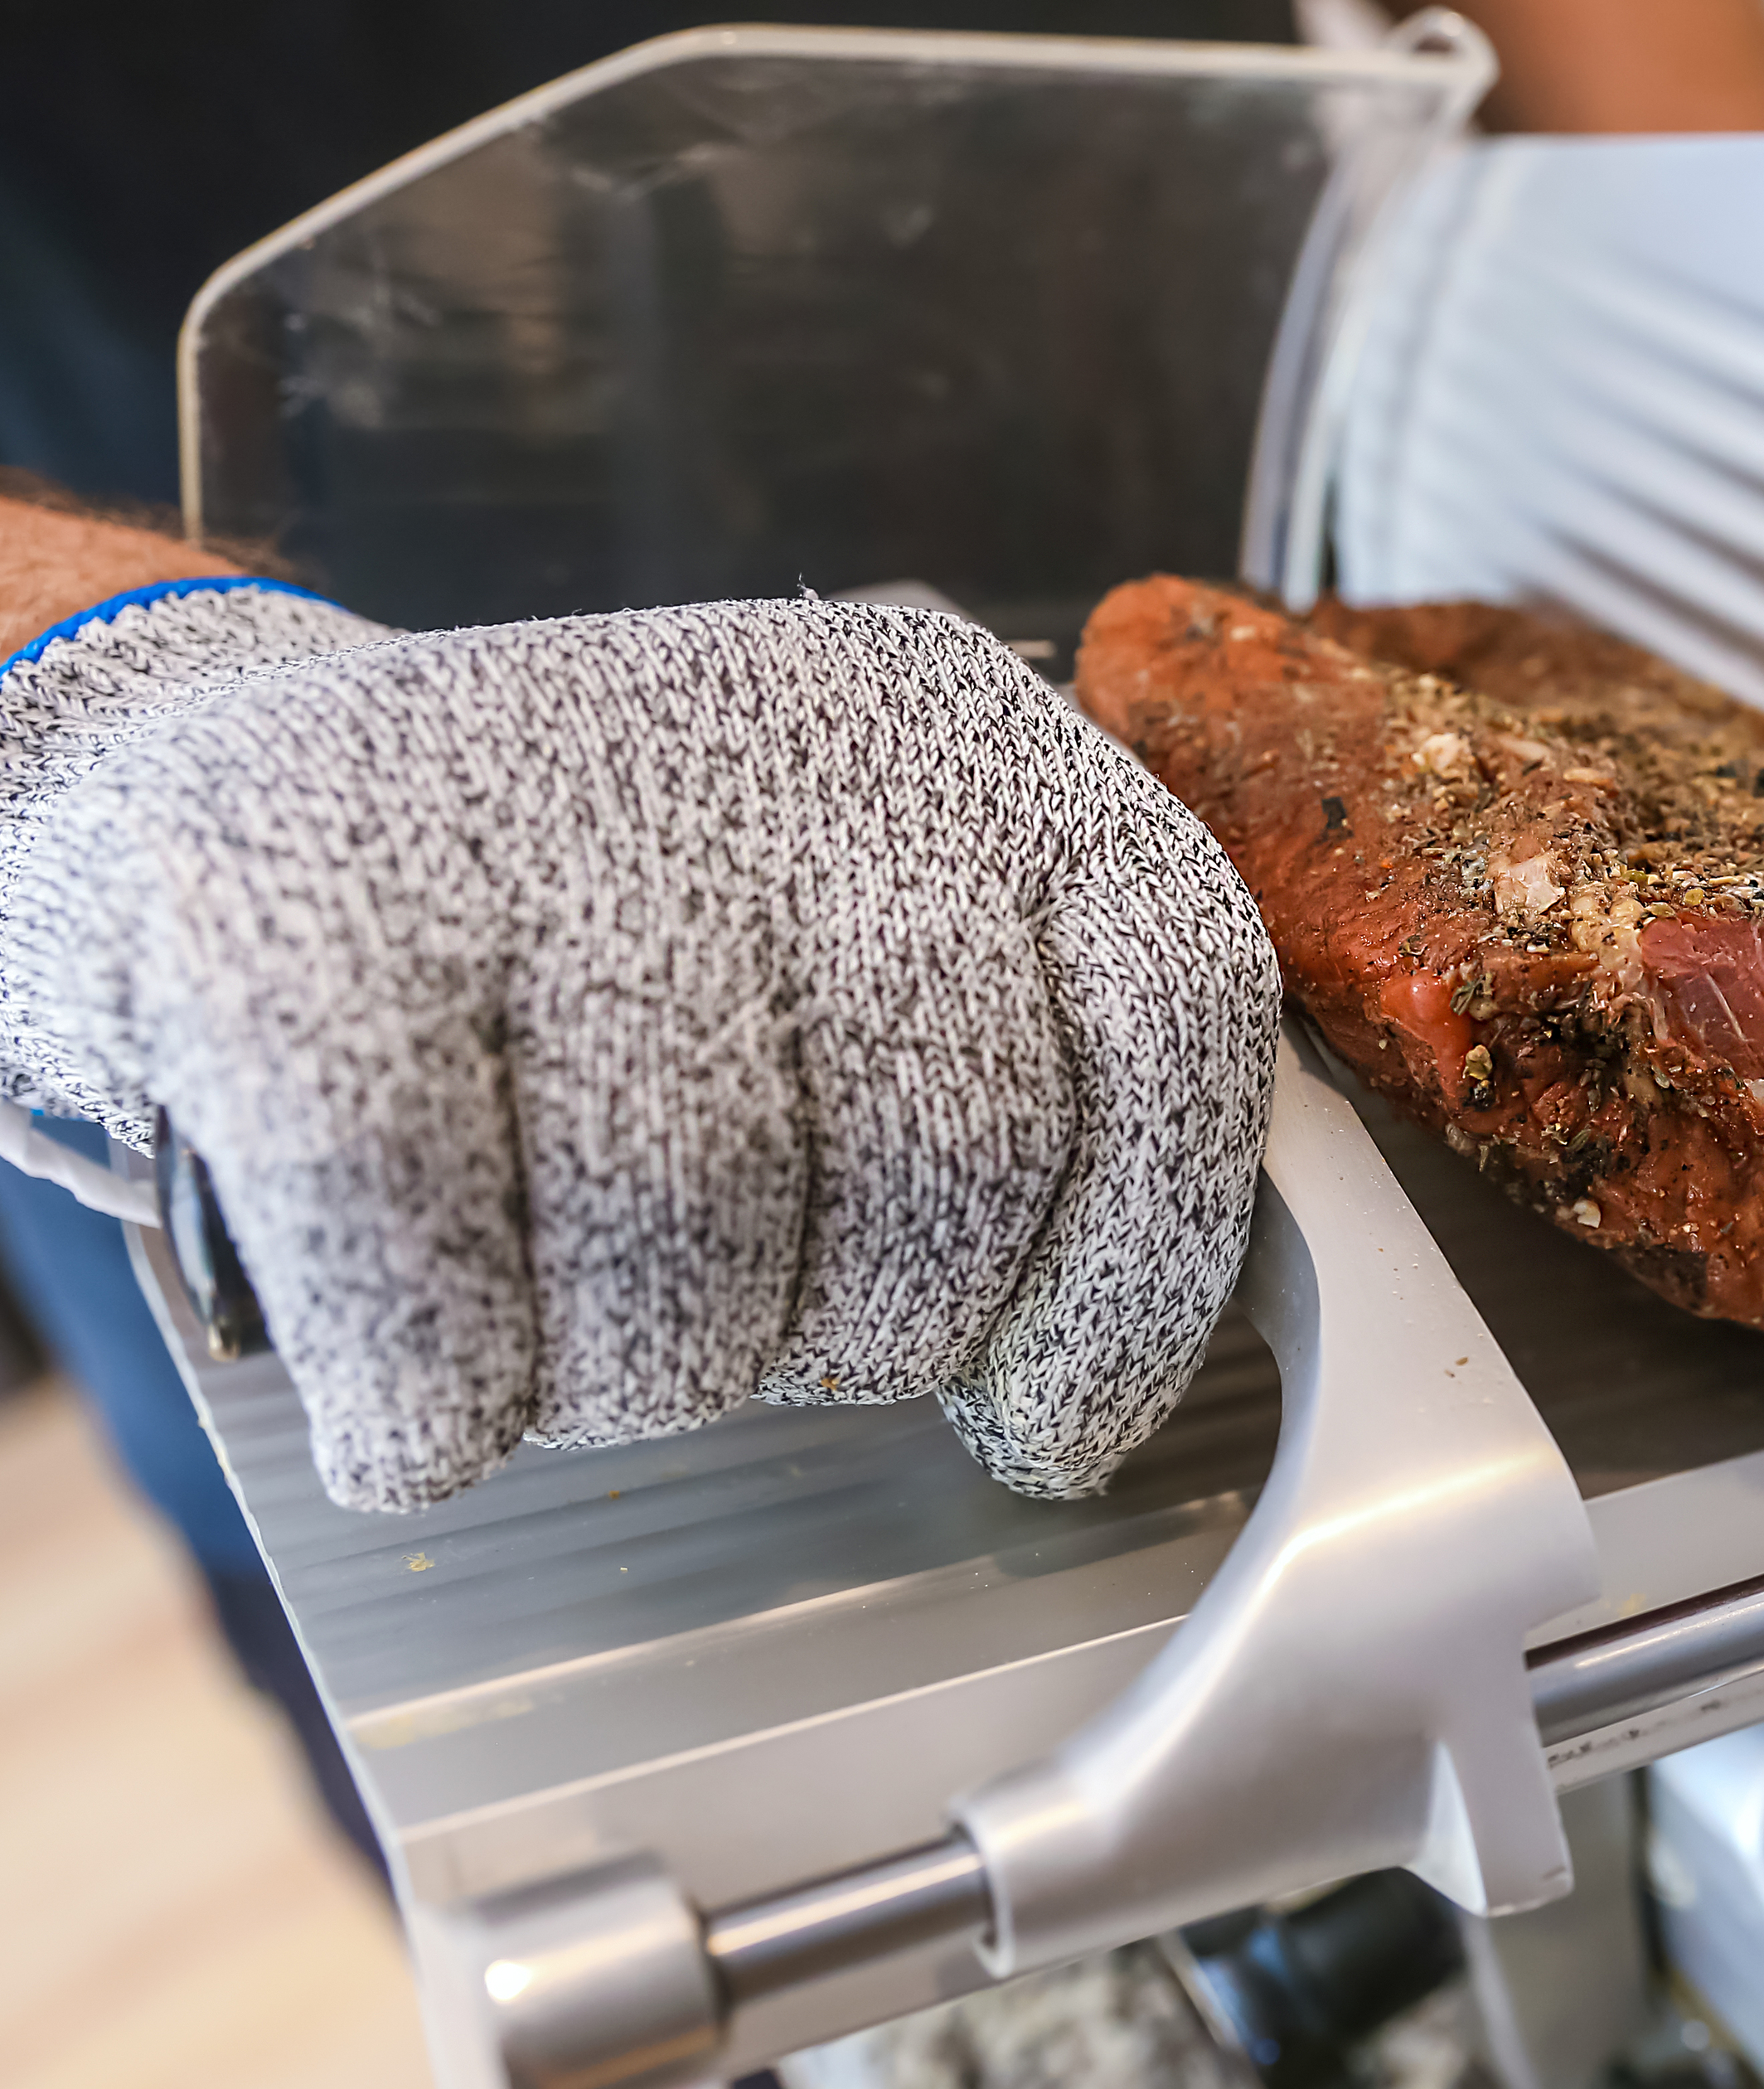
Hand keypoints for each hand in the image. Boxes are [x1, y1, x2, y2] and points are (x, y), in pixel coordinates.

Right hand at [2, 585, 1277, 1509]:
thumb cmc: (572, 954)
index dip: (1142, 1269)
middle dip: (856, 1334)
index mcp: (974, 746)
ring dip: (635, 1377)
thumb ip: (1001, 1090)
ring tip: (569, 1325)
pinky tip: (425, 1379)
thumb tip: (1076, 1380)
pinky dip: (440, 1392)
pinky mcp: (297, 897)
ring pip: (699, 1215)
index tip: (1051, 1421)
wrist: (199, 809)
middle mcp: (792, 729)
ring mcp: (538, 789)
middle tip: (741, 1336)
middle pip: (953, 1145)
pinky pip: (434, 1255)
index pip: (1176, 1011)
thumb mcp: (836, 957)